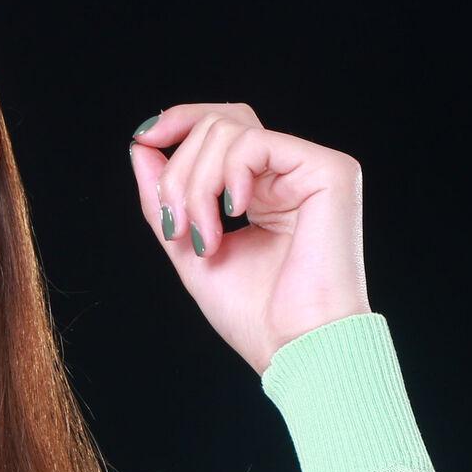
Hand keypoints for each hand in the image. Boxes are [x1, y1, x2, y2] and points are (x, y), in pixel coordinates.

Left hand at [125, 102, 372, 374]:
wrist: (296, 348)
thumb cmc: (256, 316)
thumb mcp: (190, 247)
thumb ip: (166, 199)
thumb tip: (141, 147)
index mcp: (264, 189)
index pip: (221, 129)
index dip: (179, 123)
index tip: (143, 141)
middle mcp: (289, 173)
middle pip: (218, 124)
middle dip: (180, 172)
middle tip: (178, 227)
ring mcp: (311, 169)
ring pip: (229, 131)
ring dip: (197, 185)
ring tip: (206, 238)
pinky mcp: (330, 171)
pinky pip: (255, 142)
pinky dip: (228, 174)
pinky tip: (234, 213)